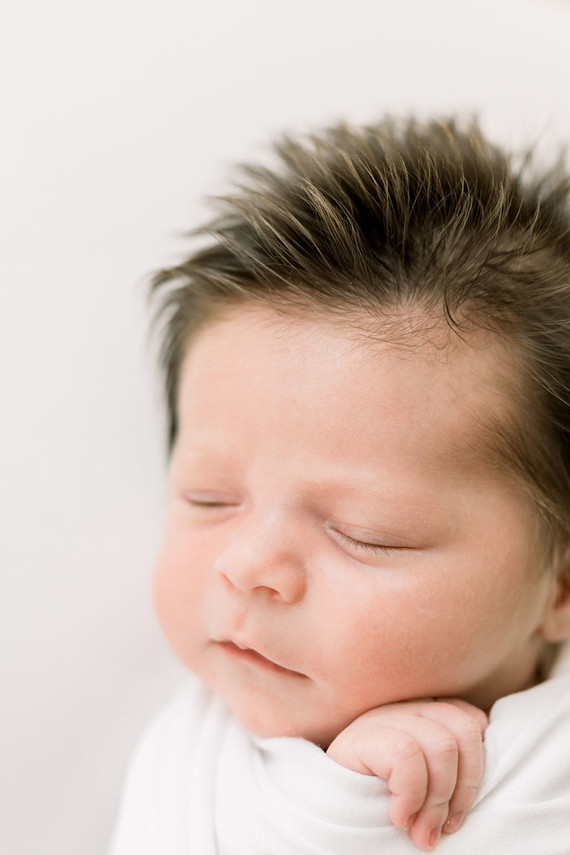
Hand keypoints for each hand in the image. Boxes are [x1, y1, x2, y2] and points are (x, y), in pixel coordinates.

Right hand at [326, 698, 487, 850]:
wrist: (322, 813)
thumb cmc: (375, 804)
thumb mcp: (421, 786)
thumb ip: (447, 771)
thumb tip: (480, 785)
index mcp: (422, 713)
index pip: (471, 722)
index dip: (475, 771)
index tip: (456, 816)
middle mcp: (403, 707)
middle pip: (464, 731)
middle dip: (462, 790)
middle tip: (440, 829)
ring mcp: (381, 717)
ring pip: (441, 745)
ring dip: (436, 801)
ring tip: (419, 831)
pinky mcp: (360, 736)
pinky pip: (408, 756)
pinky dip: (411, 795)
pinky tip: (396, 816)